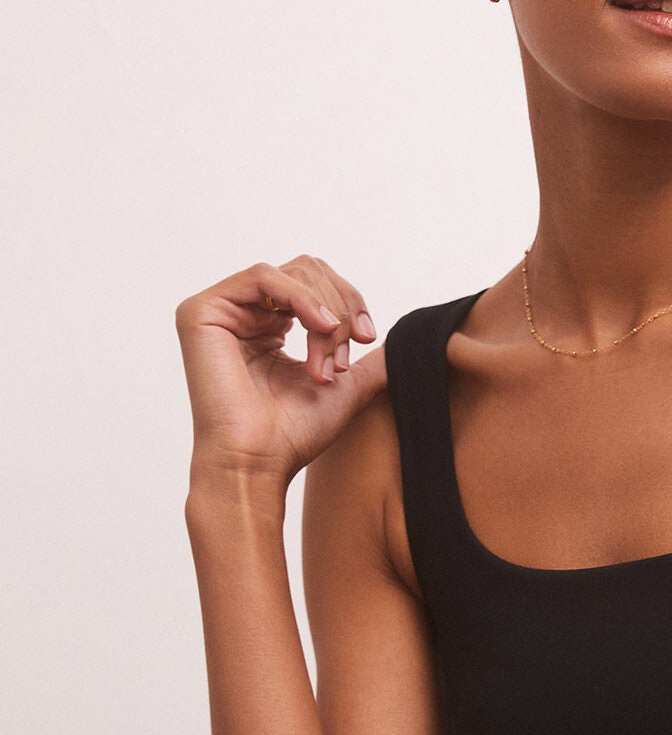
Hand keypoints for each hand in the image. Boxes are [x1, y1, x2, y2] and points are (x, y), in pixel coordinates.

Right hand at [176, 254, 387, 489]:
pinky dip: (301, 297)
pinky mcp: (202, 311)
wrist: (257, 463)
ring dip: (325, 313)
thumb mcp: (346, 386)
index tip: (367, 340)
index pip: (317, 285)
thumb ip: (370, 359)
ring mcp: (221, 311)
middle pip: (308, 271)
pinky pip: (264, 276)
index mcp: (268, 326)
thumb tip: (406, 340)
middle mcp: (243, 314)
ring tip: (327, 361)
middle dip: (340, 310)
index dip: (350, 304)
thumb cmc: (293, 435)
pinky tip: (321, 327)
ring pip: (293, 273)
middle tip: (345, 357)